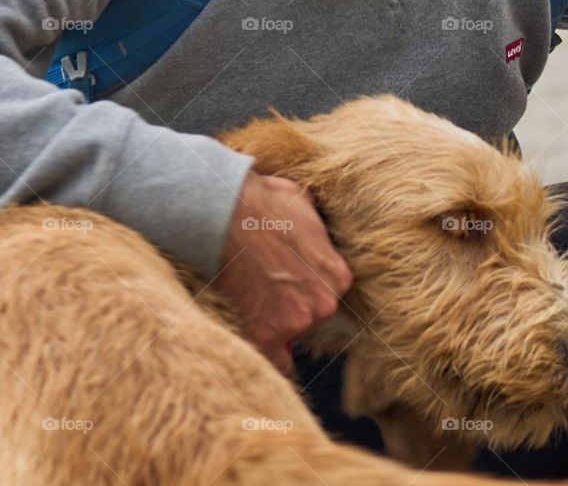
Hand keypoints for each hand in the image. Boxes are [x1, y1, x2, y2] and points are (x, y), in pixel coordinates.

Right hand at [214, 171, 352, 373]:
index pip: (330, 294)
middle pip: (312, 316)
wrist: (228, 214)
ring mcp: (294, 323)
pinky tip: (258, 346)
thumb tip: (315, 231)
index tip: (292, 279)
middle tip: (269, 285)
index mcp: (339, 276)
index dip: (309, 286)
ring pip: (290, 334)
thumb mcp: (308, 208)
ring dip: (275, 323)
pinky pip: (273, 363)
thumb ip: (318, 234)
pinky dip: (266, 358)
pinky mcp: (262, 335)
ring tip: (253, 297)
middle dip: (294, 304)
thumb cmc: (266, 204)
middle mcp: (324, 304)